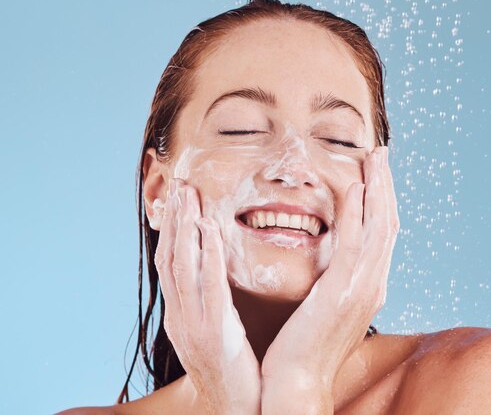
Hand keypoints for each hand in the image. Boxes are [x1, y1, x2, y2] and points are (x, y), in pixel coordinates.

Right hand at [155, 178, 260, 413]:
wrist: (237, 411)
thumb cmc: (235, 372)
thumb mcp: (217, 335)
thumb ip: (212, 305)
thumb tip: (215, 277)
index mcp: (180, 316)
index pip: (169, 264)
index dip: (171, 230)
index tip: (178, 199)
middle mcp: (179, 317)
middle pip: (170, 258)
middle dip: (174, 219)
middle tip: (180, 183)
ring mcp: (192, 326)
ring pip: (182, 266)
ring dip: (185, 226)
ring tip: (189, 194)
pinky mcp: (213, 333)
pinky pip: (209, 286)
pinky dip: (207, 253)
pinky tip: (209, 228)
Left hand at [261, 146, 399, 411]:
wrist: (297, 384)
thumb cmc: (307, 347)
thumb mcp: (327, 308)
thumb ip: (338, 281)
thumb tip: (336, 262)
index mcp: (370, 286)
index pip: (383, 234)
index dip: (382, 200)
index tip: (375, 173)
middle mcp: (374, 284)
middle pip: (388, 224)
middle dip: (386, 185)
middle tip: (381, 153)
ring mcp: (362, 288)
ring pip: (378, 228)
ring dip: (377, 189)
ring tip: (374, 158)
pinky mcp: (341, 292)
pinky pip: (353, 244)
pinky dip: (357, 214)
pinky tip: (353, 188)